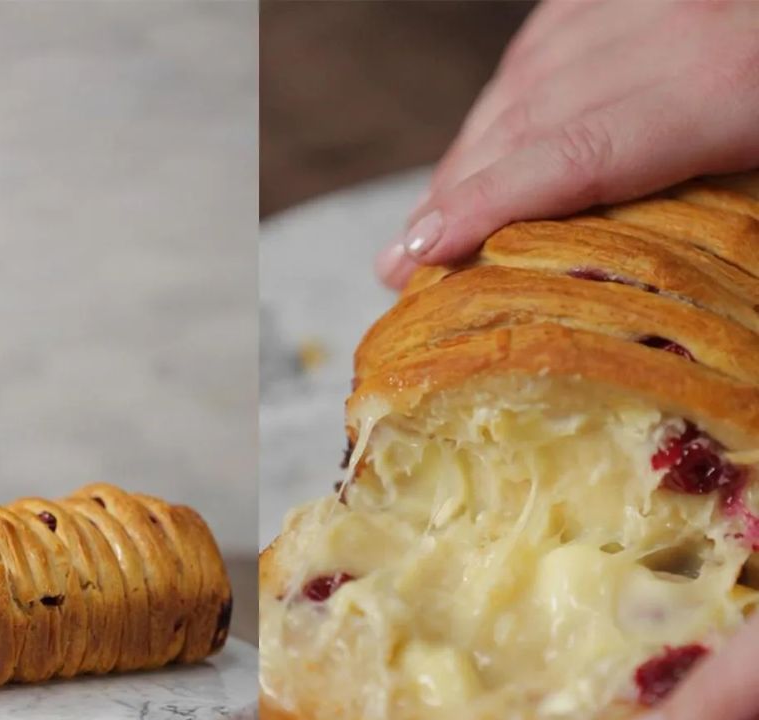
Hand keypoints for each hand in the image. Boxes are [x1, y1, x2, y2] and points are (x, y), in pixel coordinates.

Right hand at [376, 0, 758, 288]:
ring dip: (473, 147)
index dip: (486, 207)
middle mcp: (673, 17)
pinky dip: (514, 92)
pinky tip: (495, 130)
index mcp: (727, 75)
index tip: (417, 258)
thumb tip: (661, 285)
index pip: (572, 154)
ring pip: (530, 69)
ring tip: (434, 213)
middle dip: (458, 189)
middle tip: (402, 264)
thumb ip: (736, 210)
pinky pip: (555, 27)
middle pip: (531, 113)